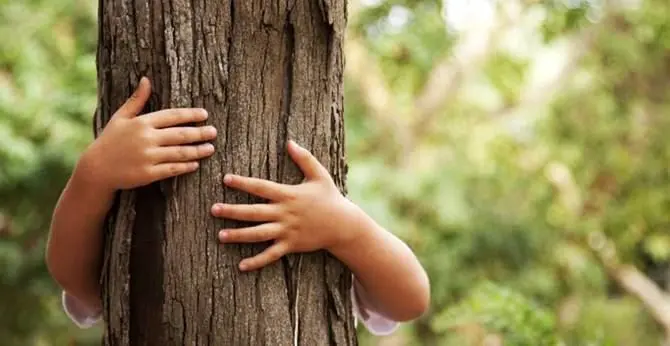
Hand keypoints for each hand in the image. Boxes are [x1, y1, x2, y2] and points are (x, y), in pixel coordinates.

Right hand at [78, 77, 216, 191]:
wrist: (96, 169)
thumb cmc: (110, 140)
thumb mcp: (120, 117)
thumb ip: (136, 100)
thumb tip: (146, 79)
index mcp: (142, 123)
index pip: (172, 116)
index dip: (190, 114)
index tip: (205, 115)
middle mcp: (146, 139)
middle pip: (180, 134)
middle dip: (200, 133)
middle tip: (213, 132)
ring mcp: (147, 157)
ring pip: (180, 152)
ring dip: (198, 150)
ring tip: (210, 148)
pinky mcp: (148, 174)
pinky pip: (172, 169)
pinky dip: (186, 166)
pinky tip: (196, 163)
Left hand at [211, 140, 358, 270]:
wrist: (343, 225)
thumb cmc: (330, 198)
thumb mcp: (319, 175)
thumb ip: (304, 158)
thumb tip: (290, 142)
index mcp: (289, 195)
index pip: (261, 187)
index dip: (243, 183)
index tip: (226, 179)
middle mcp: (285, 213)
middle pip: (254, 212)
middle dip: (233, 211)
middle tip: (213, 209)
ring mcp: (287, 231)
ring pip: (259, 234)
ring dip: (239, 236)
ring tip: (221, 236)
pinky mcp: (291, 245)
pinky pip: (271, 255)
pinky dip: (257, 261)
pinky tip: (241, 266)